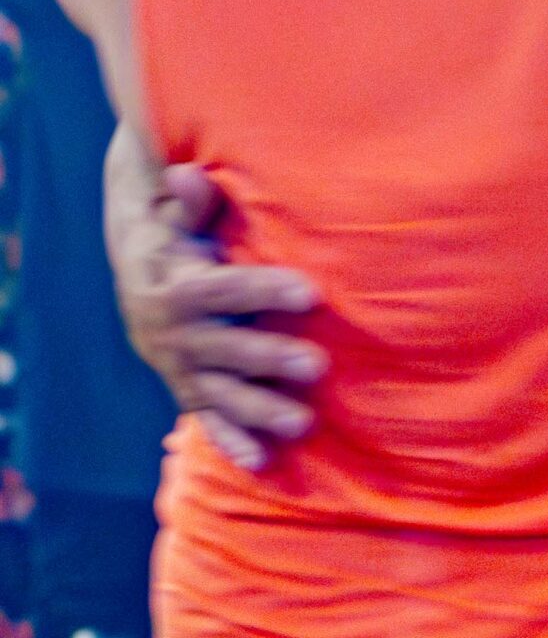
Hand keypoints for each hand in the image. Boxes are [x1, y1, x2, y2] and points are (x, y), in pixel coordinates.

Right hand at [113, 156, 326, 472]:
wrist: (139, 268)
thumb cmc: (176, 230)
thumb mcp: (177, 211)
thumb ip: (188, 200)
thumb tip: (187, 175)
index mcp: (171, 285)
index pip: (220, 290)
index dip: (262, 290)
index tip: (310, 292)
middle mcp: (169, 332)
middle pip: (221, 349)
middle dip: (267, 359)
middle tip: (317, 364)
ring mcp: (177, 365)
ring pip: (217, 392)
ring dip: (257, 409)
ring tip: (302, 422)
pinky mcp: (186, 386)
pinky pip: (207, 418)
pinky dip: (230, 440)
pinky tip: (260, 462)